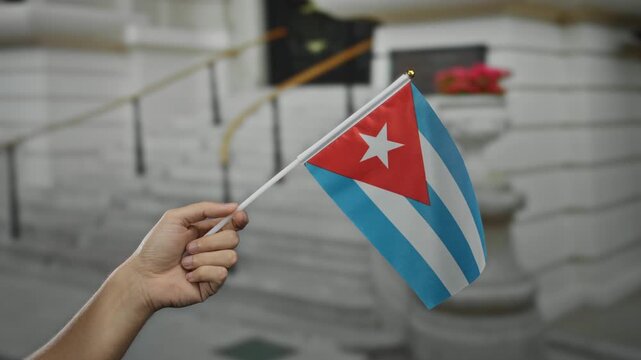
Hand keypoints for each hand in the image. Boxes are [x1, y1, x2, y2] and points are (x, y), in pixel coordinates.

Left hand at [123, 202, 247, 311]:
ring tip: (184, 263)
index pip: (233, 223)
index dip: (239, 218)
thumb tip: (233, 206)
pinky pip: (221, 274)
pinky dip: (201, 272)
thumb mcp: (176, 218)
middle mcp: (213, 248)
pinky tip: (187, 276)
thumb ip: (204, 209)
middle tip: (188, 247)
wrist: (144, 277)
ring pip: (230, 257)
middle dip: (209, 242)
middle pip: (233, 239)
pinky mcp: (212, 285)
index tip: (239, 215)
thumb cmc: (156, 247)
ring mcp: (214, 267)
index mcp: (207, 231)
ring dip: (203, 259)